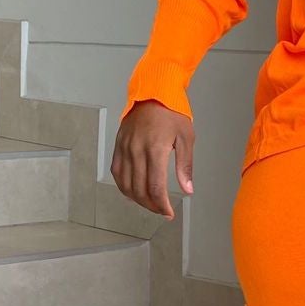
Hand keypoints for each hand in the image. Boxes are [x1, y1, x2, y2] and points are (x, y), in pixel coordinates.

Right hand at [111, 99, 193, 218]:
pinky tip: (133, 192)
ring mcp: (124, 148)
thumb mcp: (186, 138)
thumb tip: (187, 189)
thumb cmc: (172, 113)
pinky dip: (124, 187)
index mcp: (155, 149)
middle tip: (162, 211)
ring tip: (150, 204)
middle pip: (140, 190)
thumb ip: (185, 166)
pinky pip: (117, 172)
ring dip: (138, 199)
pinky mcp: (118, 146)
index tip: (169, 213)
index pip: (155, 187)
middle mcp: (136, 151)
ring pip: (126, 184)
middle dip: (152, 205)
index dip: (162, 205)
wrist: (153, 92)